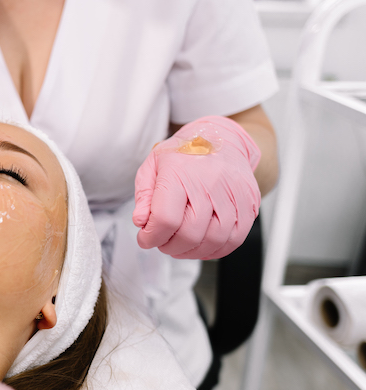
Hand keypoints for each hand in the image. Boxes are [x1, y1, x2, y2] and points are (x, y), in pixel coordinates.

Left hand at [132, 116, 260, 259]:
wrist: (222, 137)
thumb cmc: (185, 153)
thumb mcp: (153, 165)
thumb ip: (144, 195)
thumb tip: (140, 221)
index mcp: (180, 172)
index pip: (166, 218)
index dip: (152, 237)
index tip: (145, 239)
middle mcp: (209, 182)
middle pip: (190, 233)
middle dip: (170, 247)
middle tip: (162, 243)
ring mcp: (233, 193)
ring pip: (214, 239)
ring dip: (192, 252)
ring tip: (180, 246)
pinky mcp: (249, 202)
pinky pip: (236, 238)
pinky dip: (217, 249)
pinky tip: (202, 245)